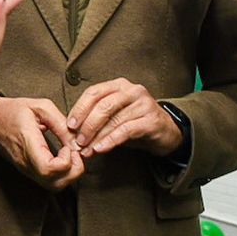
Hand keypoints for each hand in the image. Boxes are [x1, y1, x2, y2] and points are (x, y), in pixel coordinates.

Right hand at [0, 96, 83, 190]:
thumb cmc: (12, 112)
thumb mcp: (39, 107)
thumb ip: (60, 123)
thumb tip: (76, 140)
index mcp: (28, 144)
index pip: (48, 168)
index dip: (66, 161)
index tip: (68, 146)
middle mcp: (27, 163)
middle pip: (55, 184)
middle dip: (74, 171)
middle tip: (74, 152)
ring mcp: (28, 170)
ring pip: (54, 186)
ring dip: (69, 174)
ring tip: (69, 154)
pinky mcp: (30, 172)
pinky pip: (50, 182)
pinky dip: (63, 174)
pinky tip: (63, 157)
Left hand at [67, 78, 181, 158]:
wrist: (166, 132)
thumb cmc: (135, 122)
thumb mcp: (115, 116)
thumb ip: (96, 119)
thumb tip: (73, 132)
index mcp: (119, 85)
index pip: (94, 92)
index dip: (80, 108)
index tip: (70, 125)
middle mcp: (132, 90)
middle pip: (103, 105)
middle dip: (87, 125)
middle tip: (78, 141)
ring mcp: (144, 104)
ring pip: (114, 119)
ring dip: (97, 137)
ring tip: (87, 150)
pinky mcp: (151, 120)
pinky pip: (126, 130)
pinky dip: (111, 141)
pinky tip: (101, 149)